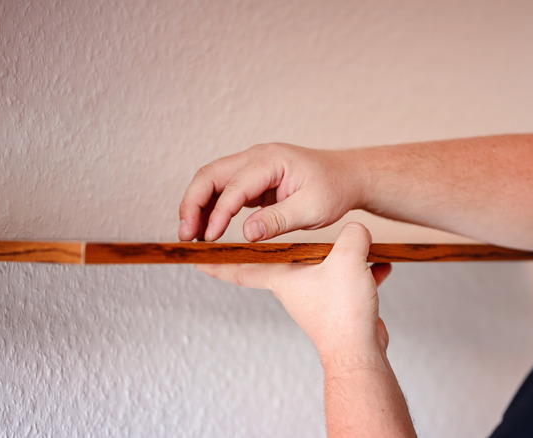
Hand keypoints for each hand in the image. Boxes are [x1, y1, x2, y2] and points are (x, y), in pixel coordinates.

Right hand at [179, 143, 362, 241]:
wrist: (348, 177)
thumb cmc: (335, 189)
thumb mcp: (313, 209)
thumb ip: (279, 220)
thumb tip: (247, 234)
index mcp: (272, 160)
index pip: (235, 185)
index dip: (219, 213)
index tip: (210, 238)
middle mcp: (257, 157)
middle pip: (210, 175)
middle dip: (192, 203)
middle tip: (185, 234)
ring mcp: (253, 166)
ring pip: (212, 181)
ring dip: (197, 206)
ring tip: (191, 235)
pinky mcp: (253, 180)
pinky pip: (224, 190)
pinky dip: (212, 208)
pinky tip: (207, 229)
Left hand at [196, 223, 391, 357]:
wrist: (361, 350)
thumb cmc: (342, 311)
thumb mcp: (346, 259)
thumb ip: (351, 235)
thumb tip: (356, 229)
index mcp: (282, 277)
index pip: (238, 266)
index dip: (215, 260)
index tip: (193, 255)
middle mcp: (294, 288)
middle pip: (281, 261)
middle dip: (279, 244)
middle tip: (269, 228)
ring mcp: (316, 297)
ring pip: (320, 267)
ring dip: (335, 256)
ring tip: (353, 244)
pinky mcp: (338, 306)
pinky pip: (347, 280)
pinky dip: (361, 271)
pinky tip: (381, 266)